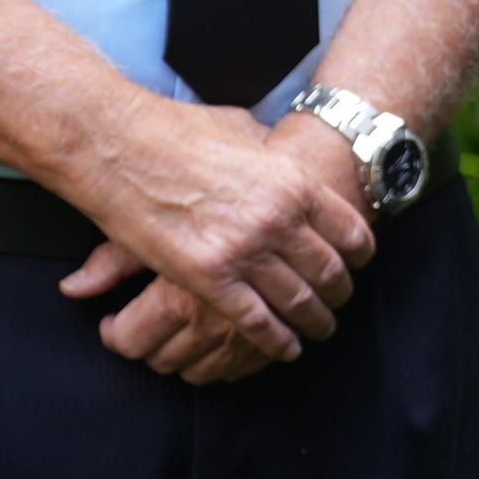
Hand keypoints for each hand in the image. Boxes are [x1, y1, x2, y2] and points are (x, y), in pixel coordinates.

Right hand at [61, 104, 372, 384]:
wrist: (120, 143)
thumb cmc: (179, 130)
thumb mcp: (245, 131)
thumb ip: (270, 156)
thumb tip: (282, 158)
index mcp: (294, 182)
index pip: (349, 230)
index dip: (359, 255)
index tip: (357, 266)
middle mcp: (278, 219)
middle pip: (329, 271)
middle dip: (339, 294)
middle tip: (339, 304)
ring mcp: (244, 250)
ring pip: (297, 301)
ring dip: (314, 322)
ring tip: (319, 331)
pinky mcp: (208, 278)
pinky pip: (256, 321)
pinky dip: (275, 340)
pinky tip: (285, 348)